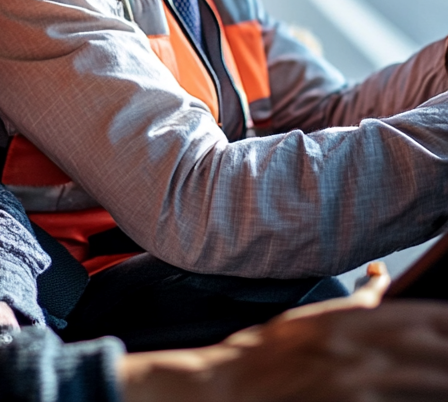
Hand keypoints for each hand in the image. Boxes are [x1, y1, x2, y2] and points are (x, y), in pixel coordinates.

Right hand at [122, 263, 447, 401]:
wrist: (235, 386)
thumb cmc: (272, 351)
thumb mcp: (314, 316)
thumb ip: (358, 301)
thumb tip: (381, 273)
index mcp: (349, 318)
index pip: (423, 316)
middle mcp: (358, 347)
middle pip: (433, 347)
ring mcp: (360, 381)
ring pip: (427, 381)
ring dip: (443, 377)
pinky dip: (419, 398)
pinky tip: (429, 396)